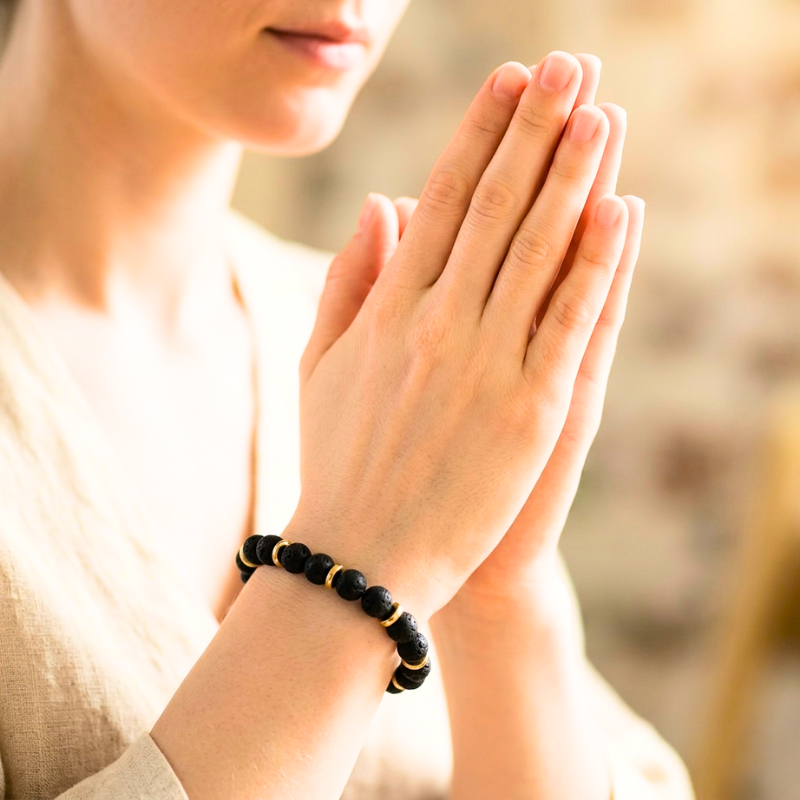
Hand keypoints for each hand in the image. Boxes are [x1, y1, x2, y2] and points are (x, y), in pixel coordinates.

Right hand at [296, 52, 629, 622]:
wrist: (363, 557)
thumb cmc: (337, 461)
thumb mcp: (322, 366)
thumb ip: (347, 281)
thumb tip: (379, 204)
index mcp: (388, 308)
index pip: (441, 200)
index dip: (477, 136)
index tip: (506, 83)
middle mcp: (437, 321)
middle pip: (496, 206)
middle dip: (534, 129)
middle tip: (567, 67)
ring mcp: (486, 363)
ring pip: (538, 250)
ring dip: (573, 175)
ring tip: (601, 111)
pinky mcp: (529, 410)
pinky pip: (568, 321)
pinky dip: (596, 263)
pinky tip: (619, 209)